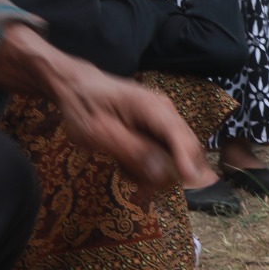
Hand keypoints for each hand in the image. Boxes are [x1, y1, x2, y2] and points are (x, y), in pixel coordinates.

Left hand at [0, 24, 206, 192]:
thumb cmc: (84, 106)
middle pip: (185, 147)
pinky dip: (150, 163)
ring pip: (176, 153)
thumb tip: (162, 173)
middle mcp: (167, 111)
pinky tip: (128, 163)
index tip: (191, 183)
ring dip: (155, 169)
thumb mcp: (98, 132)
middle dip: (166, 171)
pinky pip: (166, 151)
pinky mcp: (160, 126)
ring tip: (124, 169)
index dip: (188, 161)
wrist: (77, 85)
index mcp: (153, 108)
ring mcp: (165, 118)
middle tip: (136, 182)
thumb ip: (130, 151)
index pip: (180, 137)